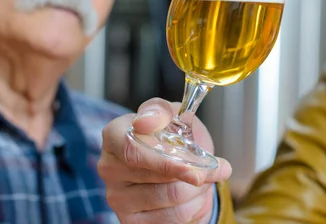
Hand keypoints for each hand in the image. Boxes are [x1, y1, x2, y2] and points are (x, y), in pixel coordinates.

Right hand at [98, 98, 231, 222]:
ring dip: (198, 189)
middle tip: (216, 169)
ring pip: (171, 197)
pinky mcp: (130, 221)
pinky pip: (173, 217)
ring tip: (201, 179)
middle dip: (197, 172)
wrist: (178, 167)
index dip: (165, 160)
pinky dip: (193, 206)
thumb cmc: (172, 137)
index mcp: (115, 135)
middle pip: (160, 176)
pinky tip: (192, 196)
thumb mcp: (172, 115)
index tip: (194, 166)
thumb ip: (162, 112)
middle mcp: (109, 167)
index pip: (134, 149)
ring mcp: (117, 197)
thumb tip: (146, 121)